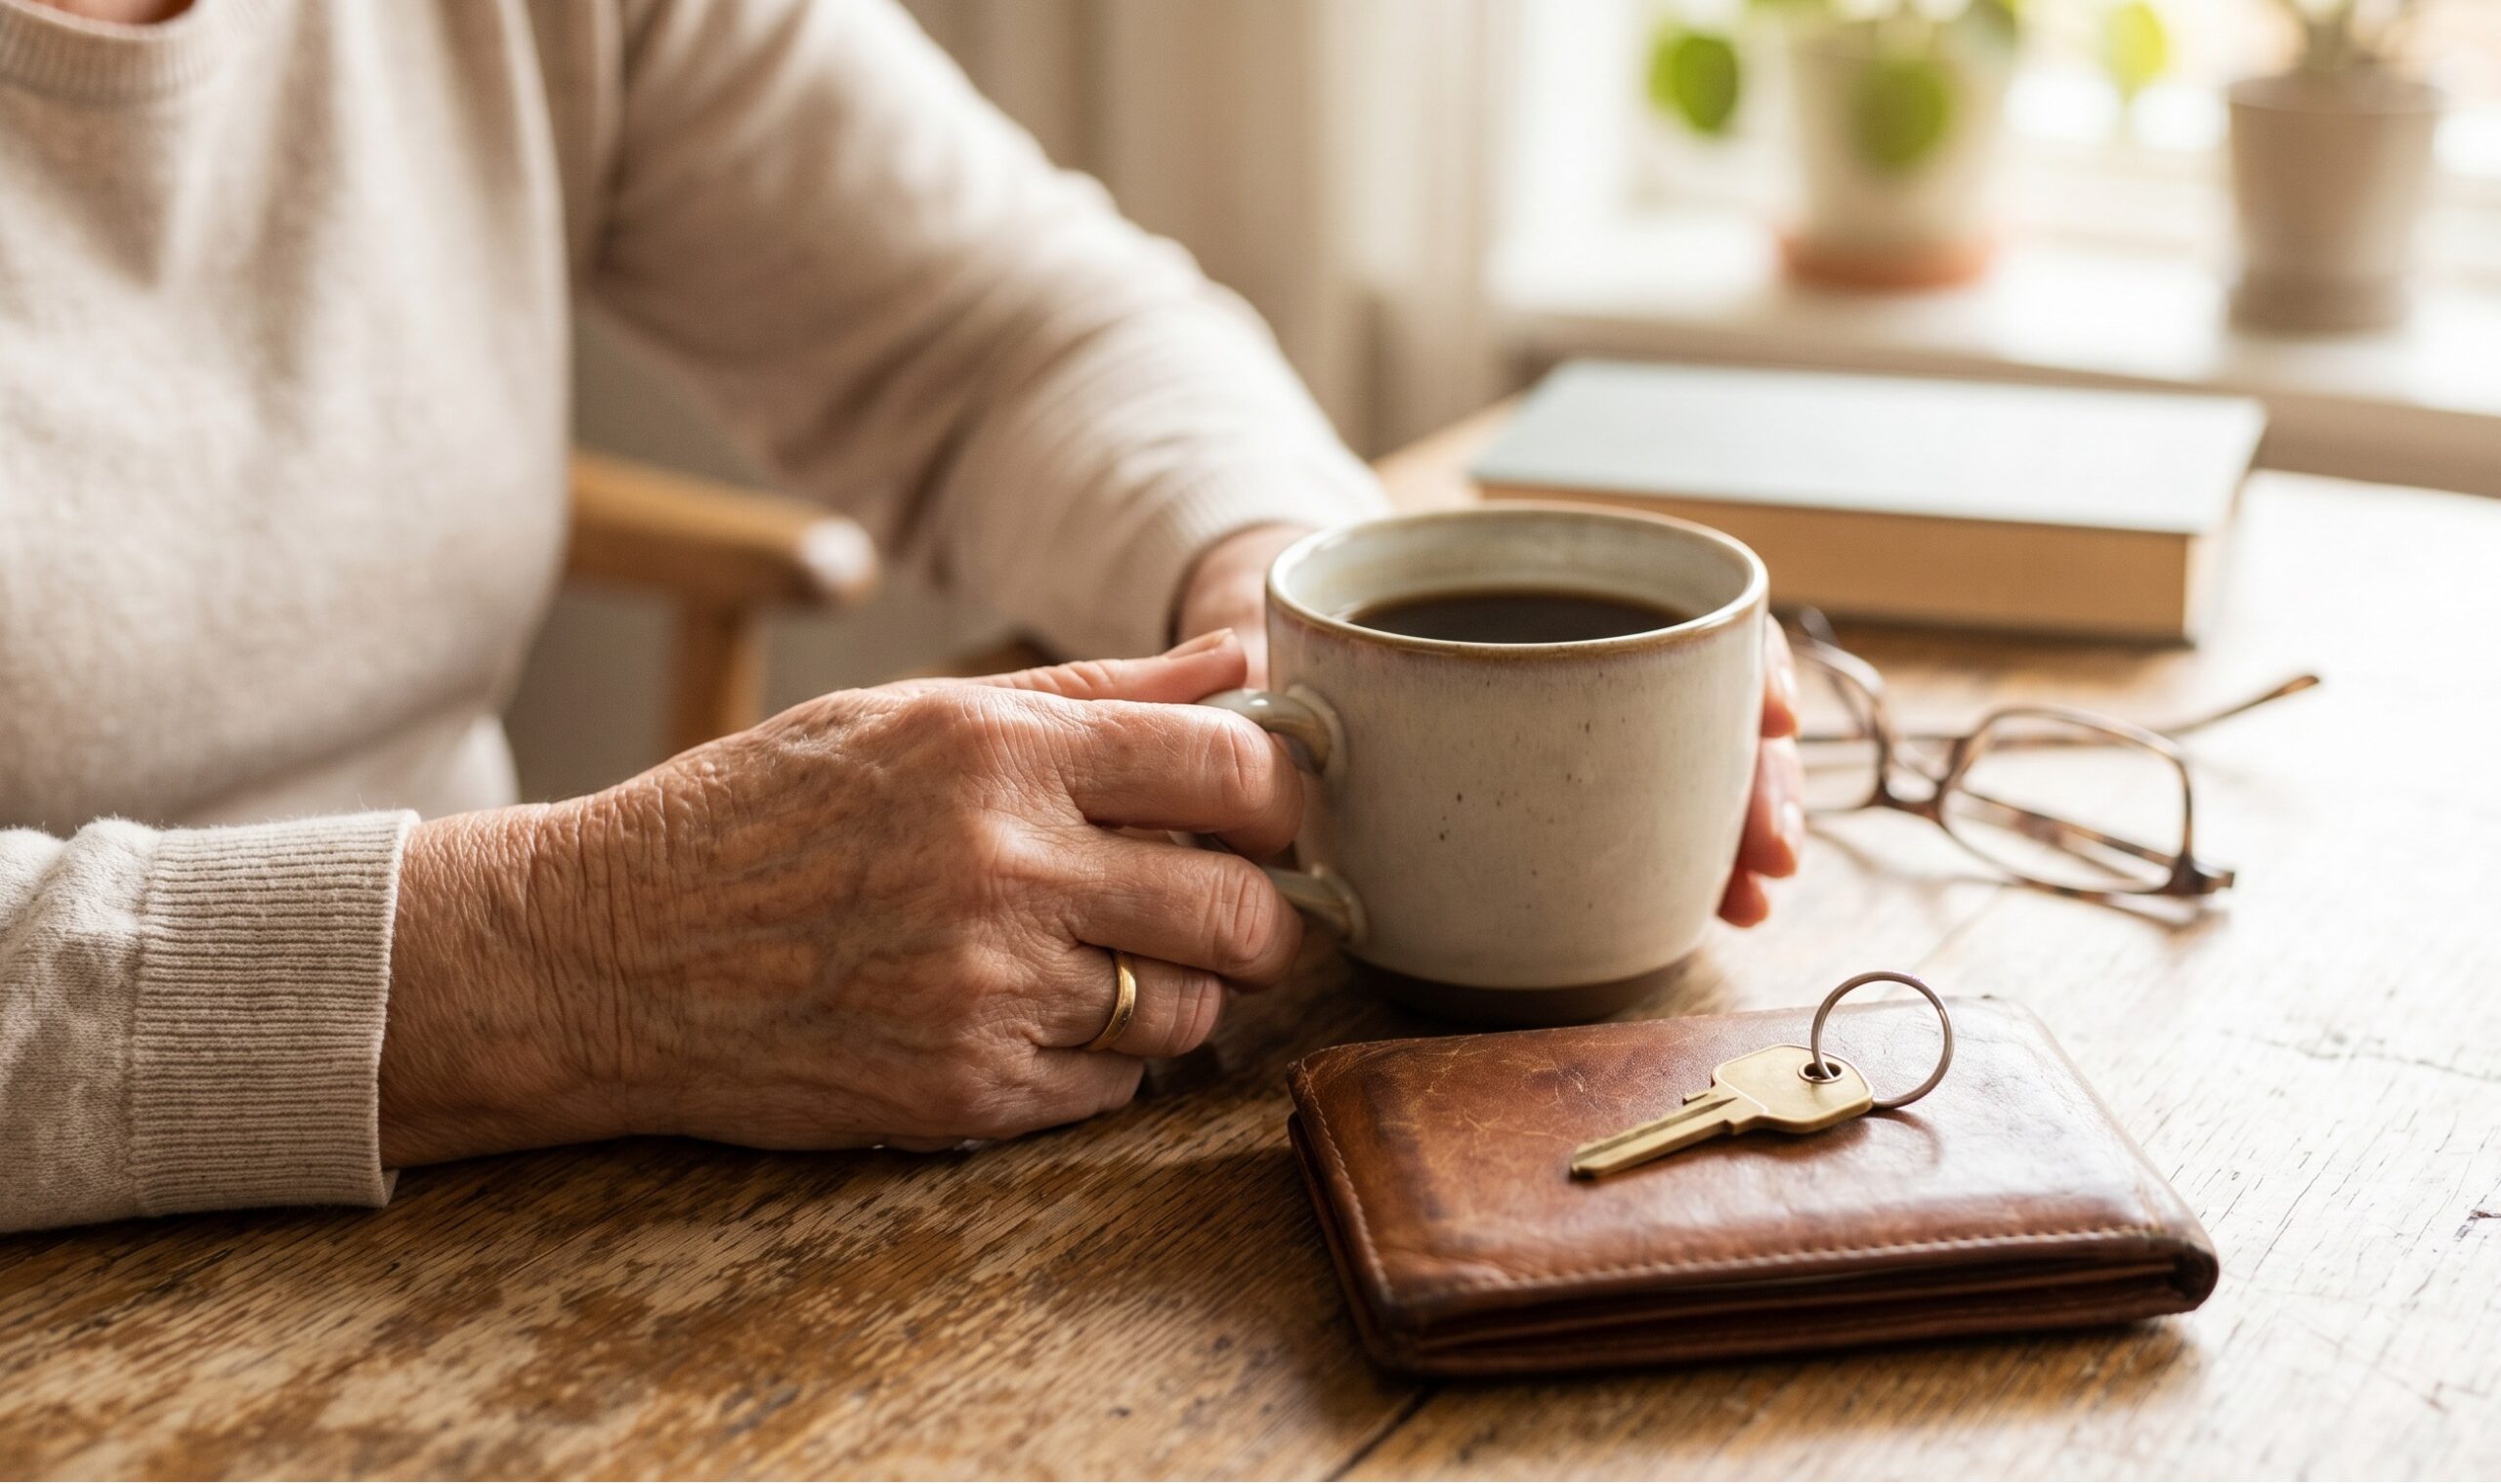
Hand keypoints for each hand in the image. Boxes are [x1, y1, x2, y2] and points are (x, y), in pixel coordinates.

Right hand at [378, 632, 1301, 1165]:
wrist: (605, 955)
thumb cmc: (756, 816)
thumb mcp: (910, 716)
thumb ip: (1092, 692)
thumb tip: (1240, 663)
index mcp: (998, 753)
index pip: (1235, 772)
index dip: (1286, 797)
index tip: (1274, 812)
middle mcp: (1005, 870)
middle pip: (1244, 911)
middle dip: (1259, 912)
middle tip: (1221, 903)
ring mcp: (987, 994)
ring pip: (1191, 1009)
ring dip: (1177, 988)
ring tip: (1103, 956)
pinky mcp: (965, 1097)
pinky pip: (1115, 1085)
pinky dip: (1101, 1055)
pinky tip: (1032, 1013)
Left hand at [1178, 523, 1804, 923]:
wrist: (1283, 670)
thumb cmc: (1307, 634)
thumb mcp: (1306, 627)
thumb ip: (1311, 656)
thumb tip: (1289, 698)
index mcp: (1532, 594)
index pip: (1673, 606)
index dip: (1741, 662)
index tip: (1772, 720)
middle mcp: (1578, 656)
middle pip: (1702, 704)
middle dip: (1755, 778)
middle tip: (1766, 852)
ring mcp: (1586, 729)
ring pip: (1694, 769)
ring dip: (1739, 829)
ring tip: (1753, 895)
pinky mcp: (1573, 799)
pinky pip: (1654, 822)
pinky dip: (1692, 862)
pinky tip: (1719, 905)